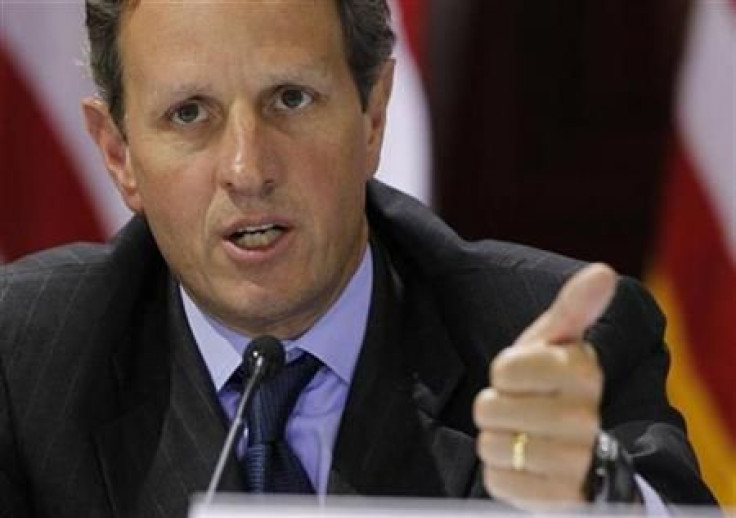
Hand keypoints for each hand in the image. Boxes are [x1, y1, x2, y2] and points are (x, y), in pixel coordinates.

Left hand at [473, 263, 616, 510]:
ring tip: (521, 437)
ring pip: (491, 445)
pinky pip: (499, 481)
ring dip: (496, 441)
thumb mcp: (556, 344)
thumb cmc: (552, 387)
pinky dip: (502, 473)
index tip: (522, 377)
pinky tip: (524, 466)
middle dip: (495, 408)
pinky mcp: (560, 499)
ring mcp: (575, 462)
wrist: (575, 456)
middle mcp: (585, 417)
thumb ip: (573, 308)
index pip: (503, 369)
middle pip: (490, 408)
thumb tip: (603, 271)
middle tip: (520, 410)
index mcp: (583, 371)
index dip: (503, 373)